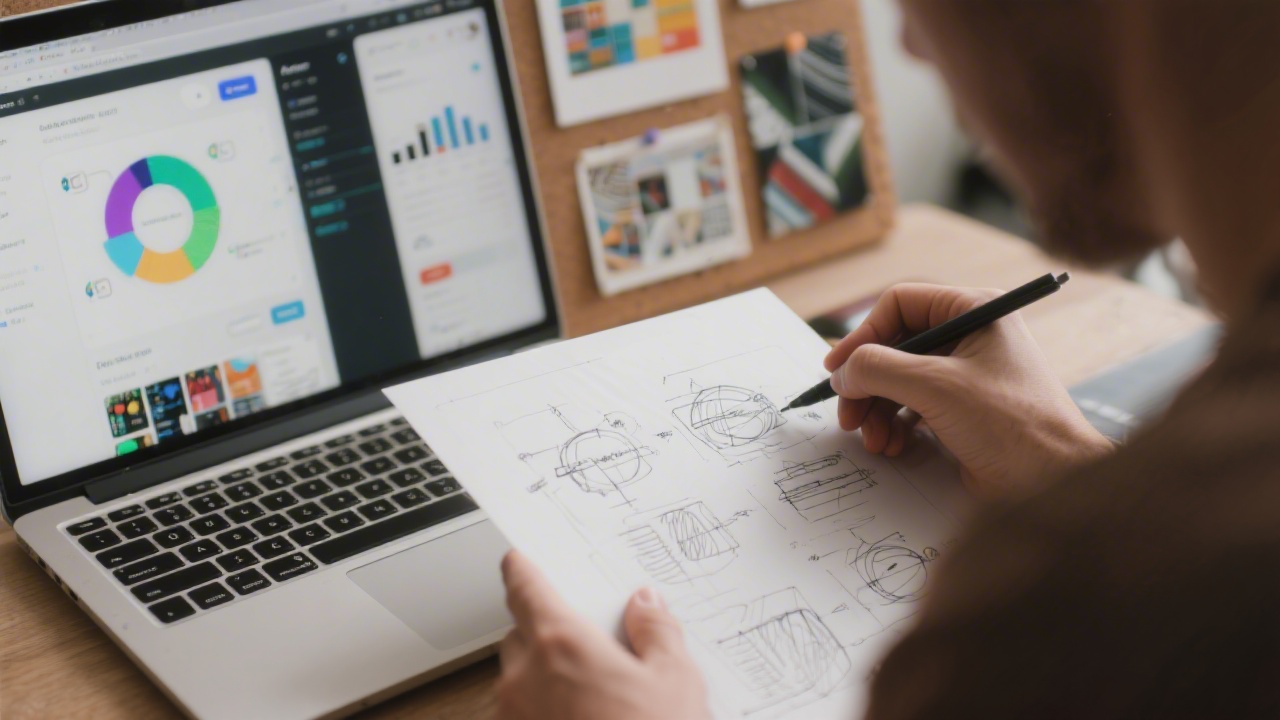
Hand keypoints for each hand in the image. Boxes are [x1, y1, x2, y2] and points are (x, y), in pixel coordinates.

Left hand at [497, 550, 710, 719]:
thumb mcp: (676, 679)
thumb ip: (656, 631)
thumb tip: (646, 604)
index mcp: (560, 644)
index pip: (524, 586)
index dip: (522, 568)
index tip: (519, 559)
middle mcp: (524, 678)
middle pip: (520, 634)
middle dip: (547, 631)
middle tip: (589, 641)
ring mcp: (514, 719)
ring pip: (519, 680)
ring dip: (544, 676)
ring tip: (595, 693)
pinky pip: (522, 715)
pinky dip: (543, 712)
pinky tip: (584, 718)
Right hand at [824, 283, 1112, 498]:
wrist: (1053, 482)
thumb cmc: (1013, 425)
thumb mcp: (935, 386)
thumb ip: (878, 368)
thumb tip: (842, 371)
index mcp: (974, 311)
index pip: (900, 305)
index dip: (863, 335)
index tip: (837, 368)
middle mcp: (970, 336)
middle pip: (894, 347)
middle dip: (867, 383)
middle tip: (849, 414)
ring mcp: (965, 374)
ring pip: (898, 380)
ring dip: (877, 410)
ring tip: (874, 439)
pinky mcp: (962, 409)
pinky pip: (911, 407)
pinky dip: (894, 426)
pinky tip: (893, 446)